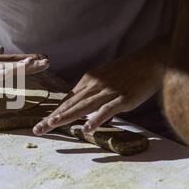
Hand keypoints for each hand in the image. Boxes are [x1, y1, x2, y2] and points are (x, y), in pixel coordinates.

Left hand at [33, 43, 165, 135]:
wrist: (150, 60)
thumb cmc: (127, 71)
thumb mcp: (103, 78)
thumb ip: (91, 92)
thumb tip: (79, 105)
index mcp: (88, 81)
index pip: (67, 100)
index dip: (54, 113)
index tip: (42, 124)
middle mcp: (94, 86)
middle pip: (70, 104)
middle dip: (52, 118)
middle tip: (38, 129)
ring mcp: (108, 92)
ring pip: (83, 106)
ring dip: (66, 116)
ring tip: (52, 125)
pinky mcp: (123, 98)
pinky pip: (107, 110)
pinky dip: (96, 119)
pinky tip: (87, 129)